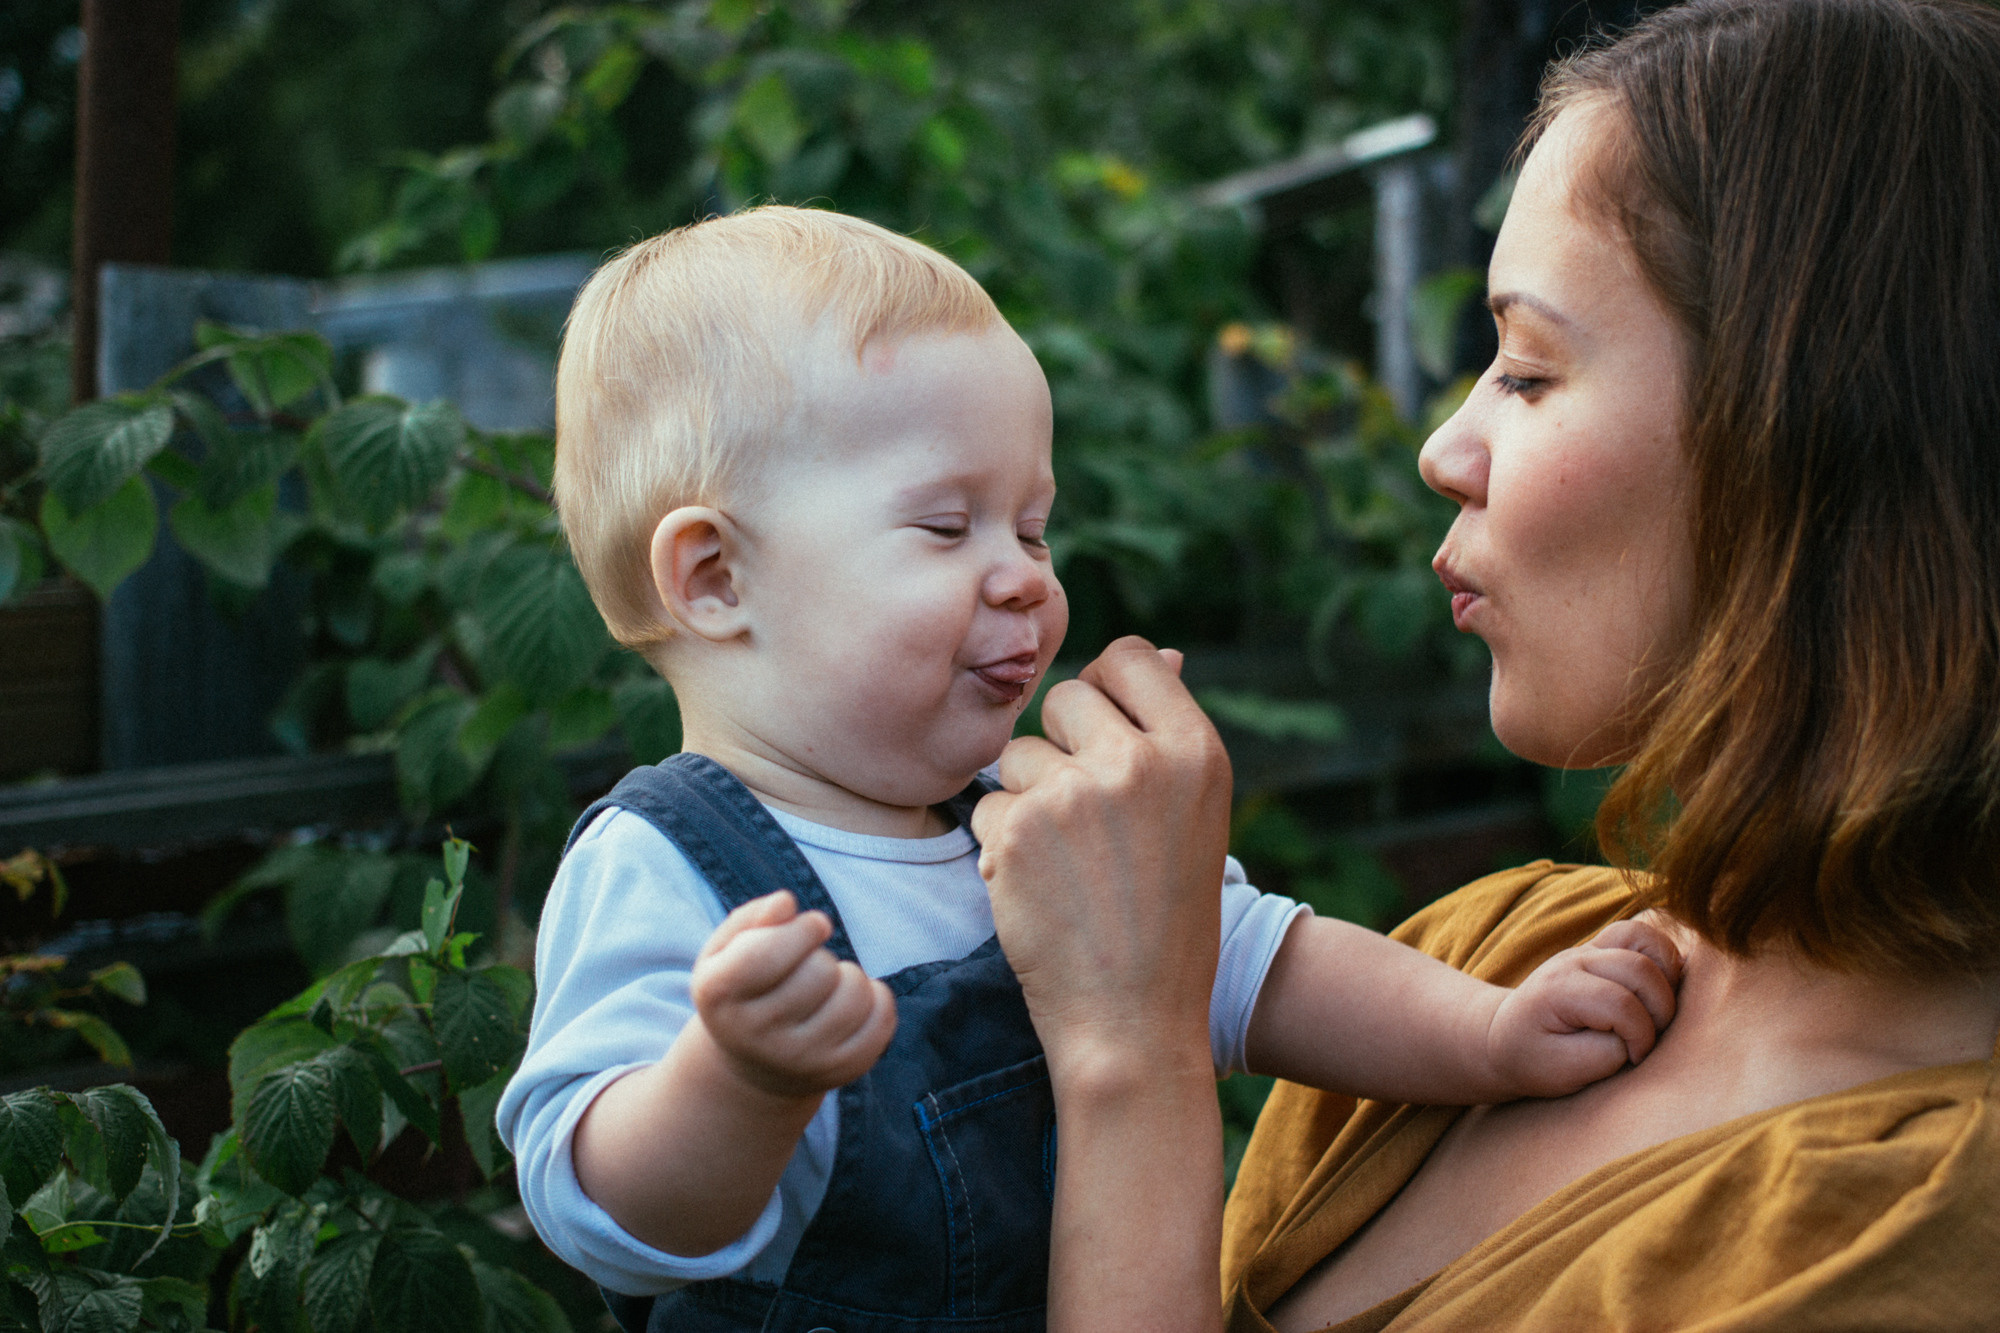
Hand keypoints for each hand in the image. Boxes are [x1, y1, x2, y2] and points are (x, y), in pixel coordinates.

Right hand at [689, 890, 897, 1100]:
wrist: (755, 1066)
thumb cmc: (745, 990)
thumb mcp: (727, 950)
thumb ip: (753, 917)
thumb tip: (786, 902)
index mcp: (721, 996)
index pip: (765, 954)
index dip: (801, 929)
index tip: (814, 925)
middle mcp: (757, 1037)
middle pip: (819, 972)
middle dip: (821, 955)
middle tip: (809, 966)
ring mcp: (801, 1060)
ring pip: (855, 994)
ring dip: (849, 976)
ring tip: (830, 984)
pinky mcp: (840, 1070)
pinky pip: (881, 1019)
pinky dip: (877, 997)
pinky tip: (854, 1001)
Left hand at [973, 636, 1232, 1077]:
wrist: (1134, 1022)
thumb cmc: (1168, 922)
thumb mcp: (1194, 818)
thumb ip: (1167, 734)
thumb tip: (1163, 652)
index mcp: (1196, 751)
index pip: (1130, 657)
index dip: (1105, 691)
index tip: (1102, 737)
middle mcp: (1139, 761)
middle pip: (1065, 698)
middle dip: (1060, 746)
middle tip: (1084, 818)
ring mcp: (1076, 792)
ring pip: (1018, 754)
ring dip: (1026, 798)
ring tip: (1068, 863)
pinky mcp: (1018, 827)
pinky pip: (988, 804)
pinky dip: (1000, 844)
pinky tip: (1039, 889)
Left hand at [1485, 915, 1684, 1098]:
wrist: (1507, 1036)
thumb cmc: (1534, 1057)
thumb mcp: (1563, 1071)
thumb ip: (1606, 1053)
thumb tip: (1641, 1032)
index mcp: (1558, 989)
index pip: (1620, 1004)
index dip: (1641, 1037)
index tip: (1633, 1059)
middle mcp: (1573, 960)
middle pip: (1639, 969)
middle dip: (1660, 1010)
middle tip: (1648, 1040)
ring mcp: (1588, 949)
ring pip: (1646, 940)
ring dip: (1667, 977)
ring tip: (1656, 1011)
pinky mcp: (1602, 948)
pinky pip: (1642, 934)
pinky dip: (1663, 957)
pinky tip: (1658, 990)